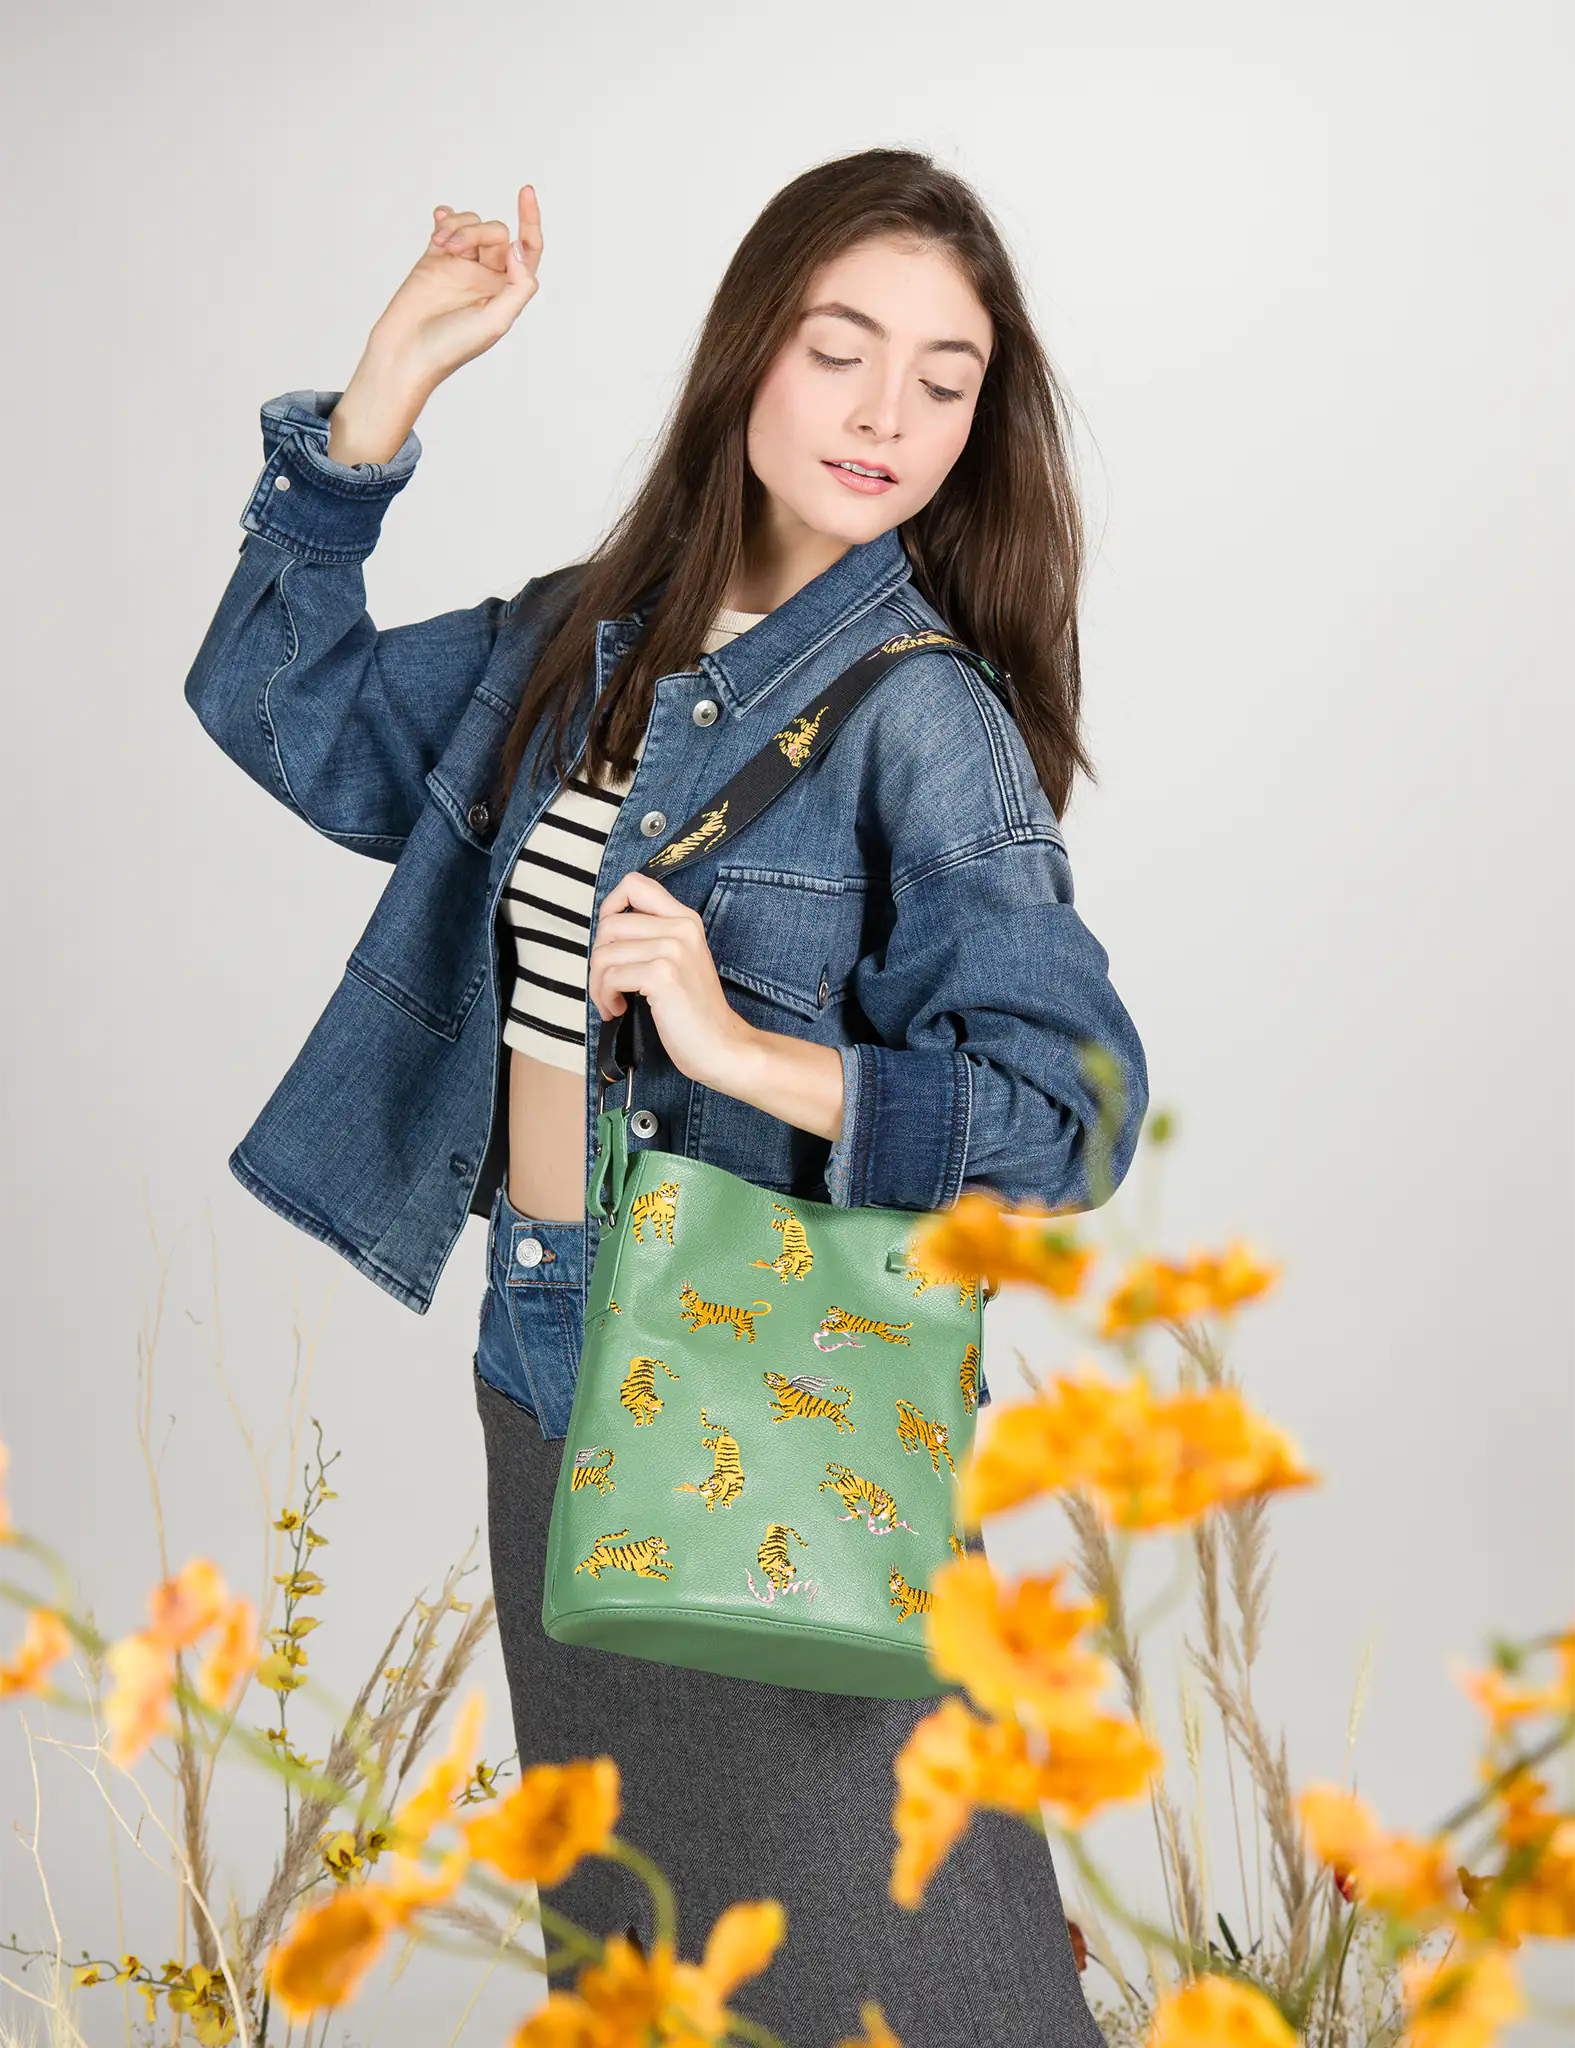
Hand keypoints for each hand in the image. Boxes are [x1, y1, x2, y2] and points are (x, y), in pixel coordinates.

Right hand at [361, 186, 544, 401]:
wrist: (406, 352)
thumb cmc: (451, 346)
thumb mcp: (496, 322)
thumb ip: (518, 286)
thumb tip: (518, 248)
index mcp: (507, 292)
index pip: (528, 250)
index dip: (531, 221)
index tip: (525, 192)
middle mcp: (487, 277)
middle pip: (496, 233)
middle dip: (478, 232)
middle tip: (455, 249)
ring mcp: (461, 266)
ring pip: (472, 225)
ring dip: (459, 226)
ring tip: (441, 243)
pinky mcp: (435, 260)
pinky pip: (447, 227)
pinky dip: (446, 218)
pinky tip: (439, 221)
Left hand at [588, 870, 757, 1092]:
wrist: (722, 1046)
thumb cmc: (694, 1012)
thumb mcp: (678, 961)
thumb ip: (651, 939)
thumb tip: (605, 933)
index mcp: (684, 920)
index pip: (635, 884)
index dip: (609, 905)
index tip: (608, 939)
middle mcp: (680, 928)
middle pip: (609, 924)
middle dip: (598, 959)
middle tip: (609, 984)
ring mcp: (673, 949)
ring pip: (604, 953)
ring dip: (598, 984)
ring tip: (613, 1001)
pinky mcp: (662, 975)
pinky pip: (611, 976)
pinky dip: (606, 997)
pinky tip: (619, 1009)